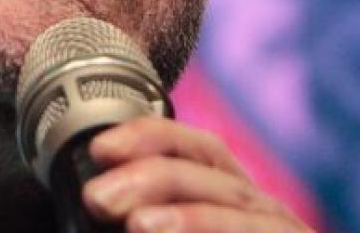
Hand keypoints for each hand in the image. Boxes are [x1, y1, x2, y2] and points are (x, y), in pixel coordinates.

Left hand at [82, 117, 311, 231]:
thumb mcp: (170, 224)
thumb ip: (149, 219)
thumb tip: (98, 203)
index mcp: (229, 199)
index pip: (197, 148)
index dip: (151, 136)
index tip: (101, 148)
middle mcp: (261, 212)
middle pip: (213, 174)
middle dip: (153, 176)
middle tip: (99, 198)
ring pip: (241, 212)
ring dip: (190, 217)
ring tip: (140, 224)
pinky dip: (215, 232)